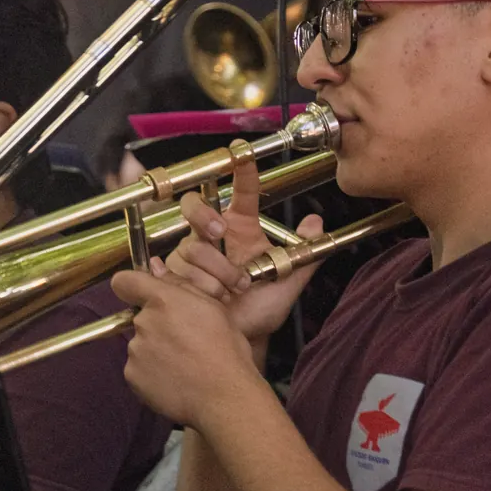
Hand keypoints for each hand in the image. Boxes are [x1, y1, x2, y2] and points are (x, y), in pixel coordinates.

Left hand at [108, 262, 267, 428]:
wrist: (224, 397)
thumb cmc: (226, 351)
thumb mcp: (215, 309)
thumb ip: (181, 286)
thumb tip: (156, 268)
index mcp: (163, 301)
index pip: (124, 282)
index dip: (131, 287)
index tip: (140, 295)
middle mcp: (143, 323)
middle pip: (141, 318)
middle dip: (158, 326)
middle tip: (184, 342)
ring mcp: (135, 351)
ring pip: (141, 344)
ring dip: (156, 351)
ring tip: (183, 365)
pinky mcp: (132, 376)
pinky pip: (139, 369)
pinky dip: (152, 373)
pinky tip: (175, 380)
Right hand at [163, 158, 327, 345]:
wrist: (243, 338)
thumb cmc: (263, 309)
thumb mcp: (288, 279)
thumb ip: (304, 252)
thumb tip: (317, 222)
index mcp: (242, 229)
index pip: (241, 193)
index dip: (242, 172)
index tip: (241, 152)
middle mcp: (212, 238)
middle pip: (195, 208)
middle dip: (204, 216)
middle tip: (219, 234)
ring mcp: (190, 256)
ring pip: (193, 249)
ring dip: (216, 274)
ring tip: (231, 292)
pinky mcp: (173, 277)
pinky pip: (179, 272)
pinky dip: (200, 287)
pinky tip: (209, 298)